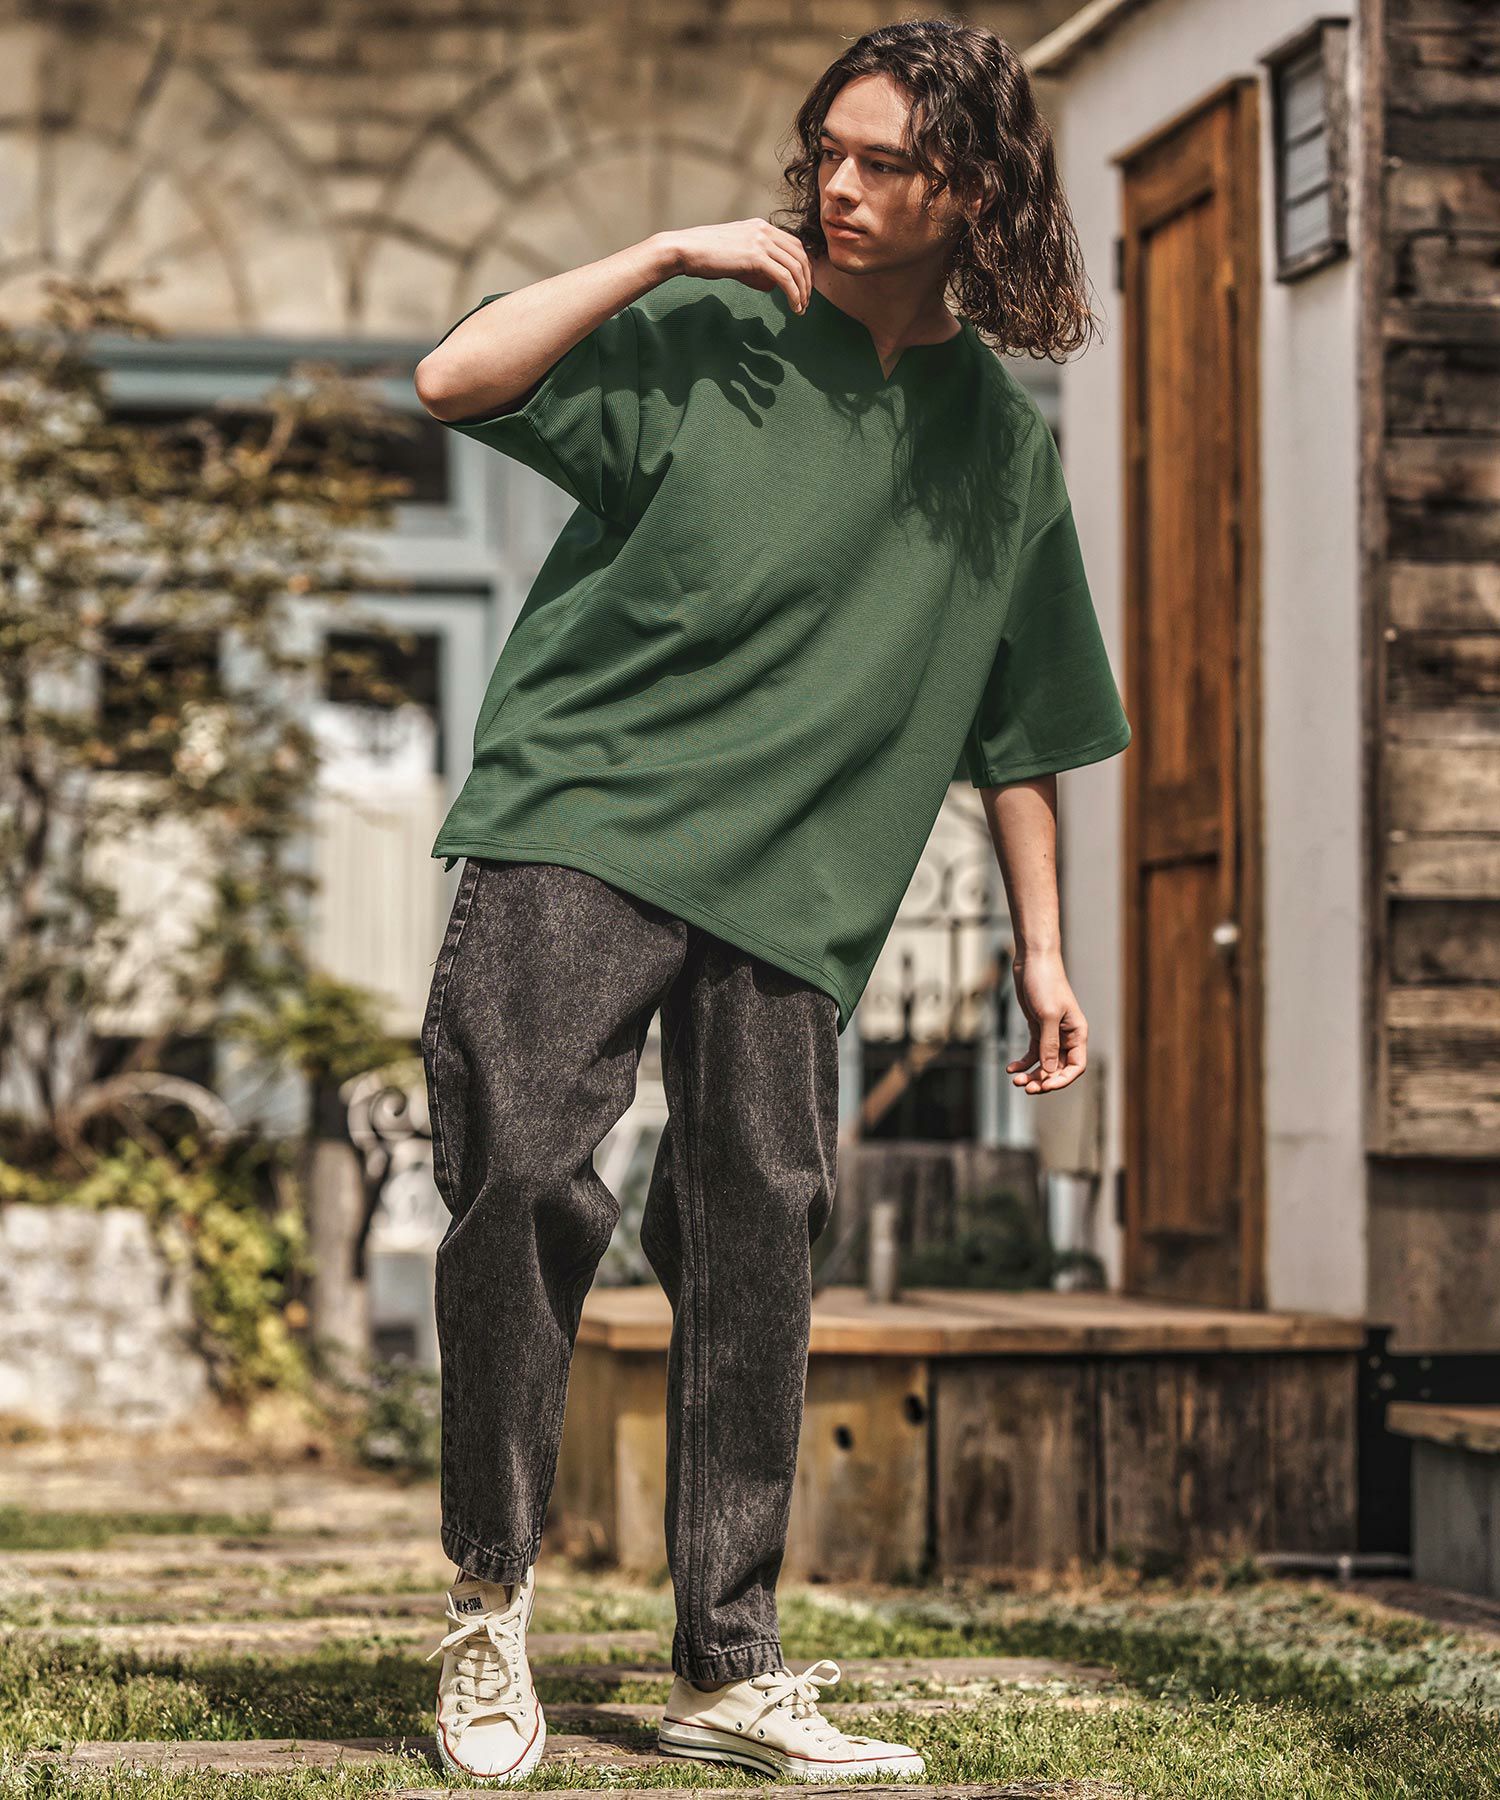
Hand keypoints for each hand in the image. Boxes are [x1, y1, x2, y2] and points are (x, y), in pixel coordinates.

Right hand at [658, 221, 812, 313]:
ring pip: (796, 267)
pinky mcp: (756, 257)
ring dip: (802, 291)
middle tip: (806, 301)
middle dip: (807, 280)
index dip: (804, 267)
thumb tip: (771, 284)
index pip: (795, 245)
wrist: (686, 250)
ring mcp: (761, 242)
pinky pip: (784, 278)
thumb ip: (756, 267)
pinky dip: (793, 294)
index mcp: (761, 227)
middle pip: (800, 255)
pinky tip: (794, 307)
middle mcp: (765, 230)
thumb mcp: (736, 257)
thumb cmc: (706, 256)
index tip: (803, 286)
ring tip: (801, 308)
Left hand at [1007, 950, 1088, 1093]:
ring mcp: (1051, 1033)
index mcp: (1077, 1033)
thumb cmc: (1045, 983)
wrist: (1032, 961)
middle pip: (1059, 1069)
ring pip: (1044, 1063)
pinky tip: (1010, 1068)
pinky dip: (1023, 1062)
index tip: (1045, 1086)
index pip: (1076, 1066)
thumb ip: (1049, 1044)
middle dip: (1044, 1080)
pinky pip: (1032, 1053)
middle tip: (1026, 1087)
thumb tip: (1050, 1071)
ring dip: (1032, 1074)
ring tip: (1016, 1080)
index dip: (1063, 1080)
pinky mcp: (1037, 1028)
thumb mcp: (1047, 1015)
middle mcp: (1067, 1036)